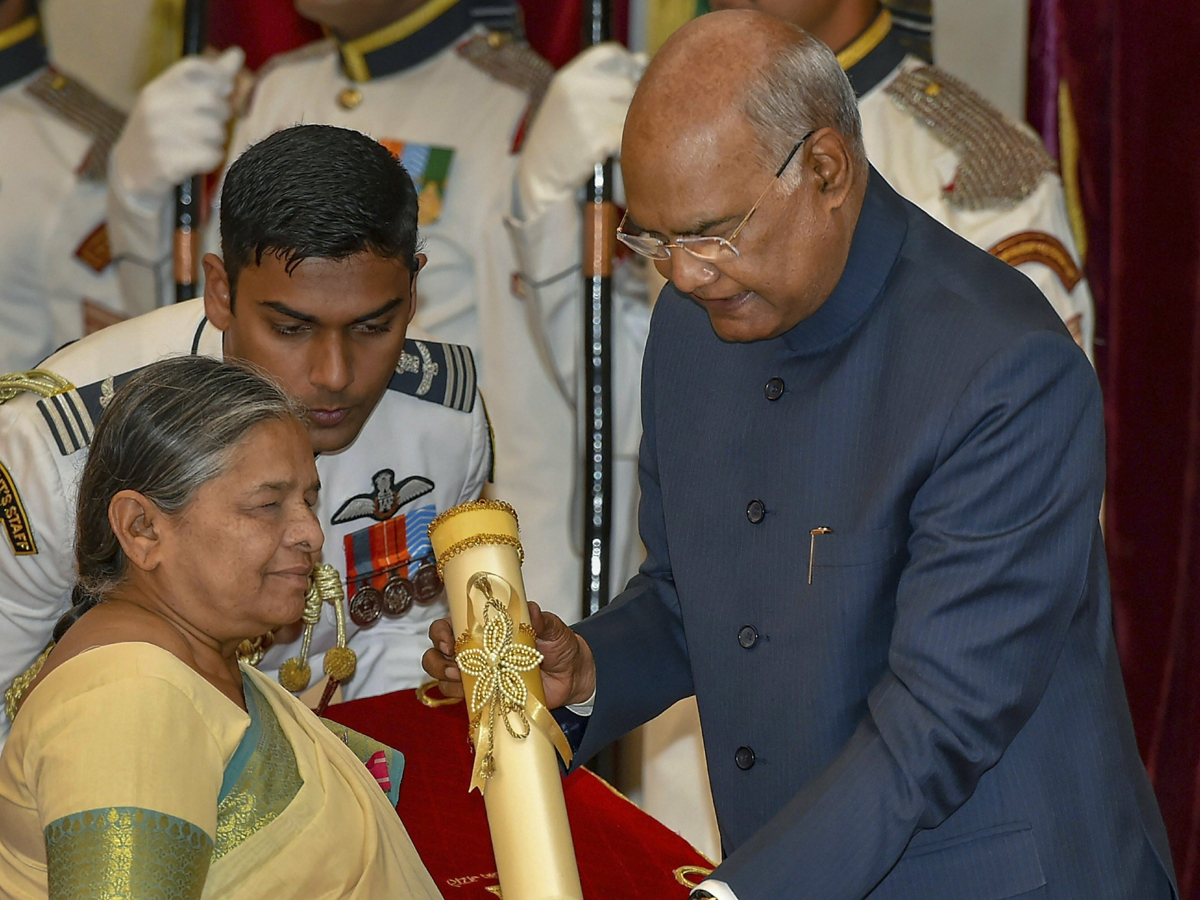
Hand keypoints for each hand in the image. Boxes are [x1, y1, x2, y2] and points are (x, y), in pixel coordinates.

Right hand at [110, 46, 244, 207]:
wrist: (130, 172)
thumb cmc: (162, 133)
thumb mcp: (175, 102)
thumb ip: (208, 79)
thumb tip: (237, 54)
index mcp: (156, 89)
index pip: (193, 67)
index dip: (218, 76)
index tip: (225, 89)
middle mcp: (155, 108)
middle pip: (211, 100)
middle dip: (221, 114)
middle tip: (211, 124)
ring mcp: (159, 136)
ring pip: (215, 131)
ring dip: (216, 140)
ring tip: (199, 144)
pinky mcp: (168, 163)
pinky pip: (211, 156)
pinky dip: (211, 159)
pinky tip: (198, 160)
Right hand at [422, 601, 595, 707]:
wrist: (572, 676)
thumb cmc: (559, 646)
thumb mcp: (553, 628)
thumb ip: (541, 619)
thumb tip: (531, 609)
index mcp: (486, 629)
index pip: (450, 625)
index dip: (441, 632)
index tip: (450, 640)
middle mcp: (476, 650)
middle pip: (438, 652)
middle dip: (436, 658)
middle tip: (454, 664)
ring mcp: (478, 674)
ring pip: (443, 676)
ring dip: (444, 678)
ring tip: (459, 678)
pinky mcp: (486, 696)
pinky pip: (461, 698)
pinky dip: (458, 697)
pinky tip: (468, 695)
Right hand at [517, 42, 645, 217]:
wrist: (540, 175)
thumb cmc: (561, 138)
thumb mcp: (570, 100)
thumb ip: (603, 80)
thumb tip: (644, 59)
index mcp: (568, 77)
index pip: (609, 53)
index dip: (627, 64)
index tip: (631, 79)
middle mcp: (576, 90)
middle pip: (627, 85)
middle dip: (628, 104)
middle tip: (611, 124)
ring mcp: (586, 114)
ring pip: (631, 112)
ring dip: (627, 127)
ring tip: (607, 140)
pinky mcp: (597, 139)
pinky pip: (627, 135)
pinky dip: (624, 147)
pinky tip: (609, 153)